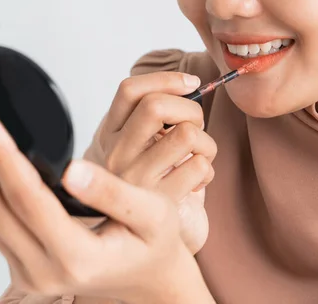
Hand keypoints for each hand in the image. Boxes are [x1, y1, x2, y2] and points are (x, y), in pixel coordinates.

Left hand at [0, 100, 213, 303]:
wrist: (146, 279)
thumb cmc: (152, 244)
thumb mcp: (152, 214)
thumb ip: (114, 193)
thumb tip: (72, 168)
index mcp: (77, 259)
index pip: (29, 201)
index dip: (4, 157)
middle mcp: (42, 271)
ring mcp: (26, 269)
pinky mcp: (18, 259)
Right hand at [86, 72, 216, 254]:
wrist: (144, 238)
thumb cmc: (149, 182)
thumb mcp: (141, 144)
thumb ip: (154, 116)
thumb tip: (191, 85)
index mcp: (110, 133)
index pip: (130, 90)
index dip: (167, 79)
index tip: (191, 84)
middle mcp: (117, 154)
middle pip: (156, 106)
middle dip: (190, 109)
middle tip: (194, 127)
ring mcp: (136, 180)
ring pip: (185, 134)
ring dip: (205, 142)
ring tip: (198, 156)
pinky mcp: (159, 202)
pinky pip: (199, 166)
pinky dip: (207, 170)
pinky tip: (195, 181)